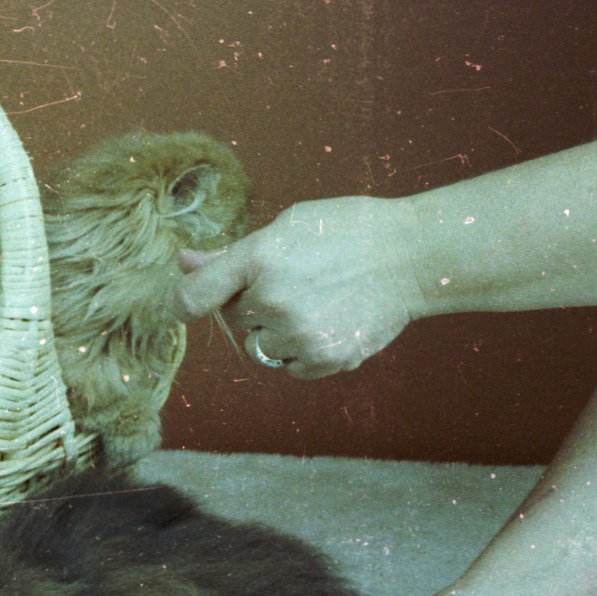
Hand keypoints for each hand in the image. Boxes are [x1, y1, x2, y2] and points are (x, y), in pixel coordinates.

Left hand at [174, 195, 425, 378]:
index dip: (186, 303)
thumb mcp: (287, 229)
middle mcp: (273, 299)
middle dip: (251, 304)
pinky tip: (329, 321)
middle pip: (232, 318)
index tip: (192, 306)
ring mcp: (298, 333)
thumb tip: (184, 263)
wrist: (412, 257)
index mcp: (259, 257)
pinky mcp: (323, 359)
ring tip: (316, 303)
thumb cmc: (347, 233)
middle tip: (293, 282)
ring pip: (261, 346)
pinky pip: (289, 366)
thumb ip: (232, 255)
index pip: (194, 296)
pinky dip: (302, 351)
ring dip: (277, 331)